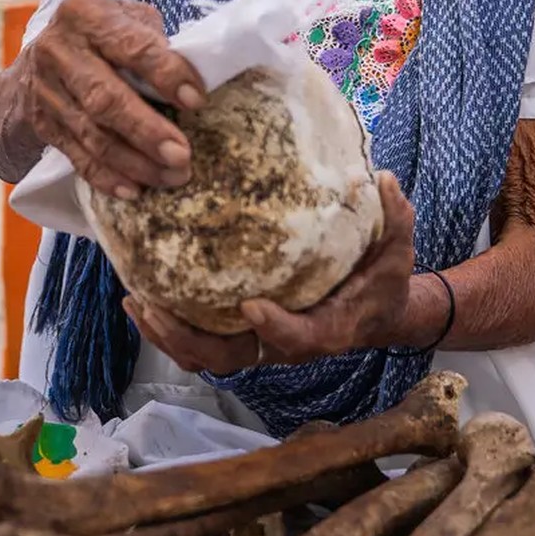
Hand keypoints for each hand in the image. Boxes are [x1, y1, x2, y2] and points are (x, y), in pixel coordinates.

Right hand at [18, 0, 205, 198]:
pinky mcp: (42, 125)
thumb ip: (154, 40)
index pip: (131, 46)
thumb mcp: (125, 19)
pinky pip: (77, 157)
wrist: (35, 61)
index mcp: (85, 14)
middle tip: (182, 155)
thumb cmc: (100, 37)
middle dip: (147, 130)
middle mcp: (59, 51)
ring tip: (172, 176)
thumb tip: (193, 78)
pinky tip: (135, 190)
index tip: (196, 100)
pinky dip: (107, 177)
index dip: (166, 73)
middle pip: (104, 97)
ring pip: (92, 134)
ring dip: (135, 162)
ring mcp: (46, 91)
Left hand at [123, 172, 415, 374]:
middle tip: (154, 304)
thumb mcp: (399, 249)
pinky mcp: (243, 333)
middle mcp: (285, 344)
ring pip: (205, 355)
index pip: (297, 337)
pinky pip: (200, 340)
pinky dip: (169, 326)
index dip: (274, 327)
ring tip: (135, 300)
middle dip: (187, 337)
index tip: (251, 305)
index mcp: (326, 328)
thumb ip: (394, 217)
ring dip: (167, 334)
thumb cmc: (385, 279)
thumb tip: (384, 179)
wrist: (376, 312)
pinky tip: (143, 293)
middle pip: (229, 357)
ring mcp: (259, 342)